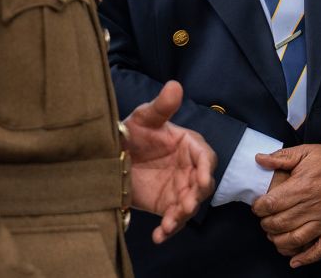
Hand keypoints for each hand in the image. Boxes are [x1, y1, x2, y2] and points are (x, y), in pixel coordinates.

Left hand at [123, 81, 216, 243]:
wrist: (114, 156)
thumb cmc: (134, 132)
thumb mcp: (144, 118)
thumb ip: (161, 106)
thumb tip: (175, 85)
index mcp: (190, 146)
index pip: (206, 157)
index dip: (205, 168)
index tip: (199, 178)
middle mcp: (190, 169)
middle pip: (202, 186)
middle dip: (196, 196)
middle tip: (186, 204)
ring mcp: (180, 190)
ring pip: (189, 206)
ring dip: (182, 216)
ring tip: (168, 224)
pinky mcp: (167, 206)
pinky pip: (172, 221)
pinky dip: (167, 230)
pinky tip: (158, 236)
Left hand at [252, 143, 320, 271]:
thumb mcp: (306, 151)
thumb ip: (281, 157)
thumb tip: (259, 159)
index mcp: (302, 187)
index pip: (271, 204)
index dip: (259, 208)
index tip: (258, 207)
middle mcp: (313, 207)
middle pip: (280, 223)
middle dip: (267, 224)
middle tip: (265, 221)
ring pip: (295, 240)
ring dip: (279, 241)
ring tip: (275, 236)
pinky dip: (307, 258)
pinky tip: (295, 261)